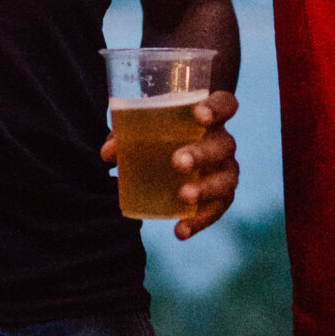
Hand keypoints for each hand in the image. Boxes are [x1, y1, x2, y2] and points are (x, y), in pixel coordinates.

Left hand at [100, 89, 238, 238]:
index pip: (225, 104)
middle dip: (201, 154)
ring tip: (183, 196)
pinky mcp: (222, 196)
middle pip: (223, 145)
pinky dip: (199, 221)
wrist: (181, 151)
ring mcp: (226, 169)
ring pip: (226, 179)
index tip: (200, 116)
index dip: (217, 108)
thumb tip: (108, 153)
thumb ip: (126, 135)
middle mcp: (223, 142)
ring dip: (205, 189)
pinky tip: (180, 230)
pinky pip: (216, 210)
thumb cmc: (162, 132)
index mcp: (210, 116)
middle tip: (177, 162)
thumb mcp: (144, 129)